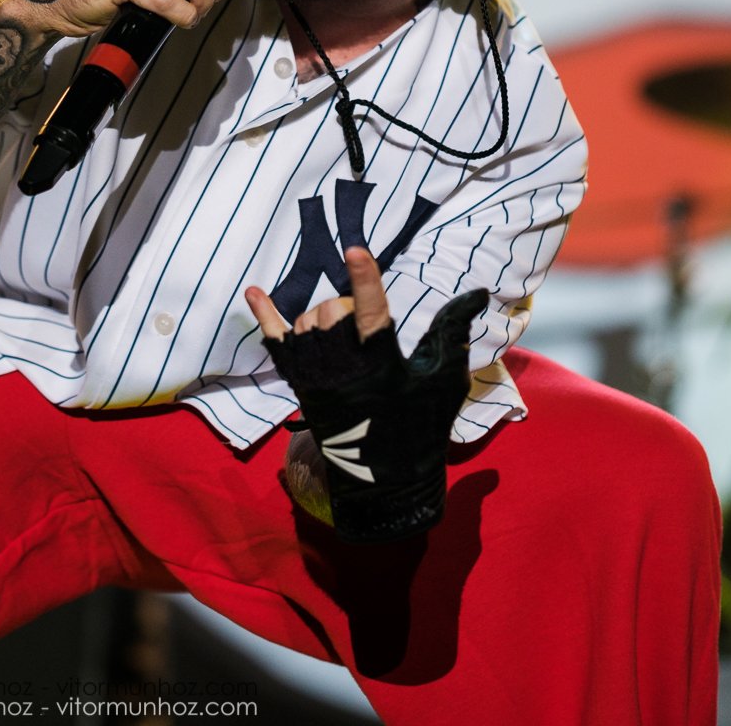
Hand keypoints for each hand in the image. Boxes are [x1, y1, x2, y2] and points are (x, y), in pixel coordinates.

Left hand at [247, 249, 487, 543]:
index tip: (355, 249)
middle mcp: (342, 369)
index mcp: (381, 365)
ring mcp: (315, 377)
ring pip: (306, 322)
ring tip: (343, 335)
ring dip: (323, 316)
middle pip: (332, 311)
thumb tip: (476, 292)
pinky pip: (275, 344)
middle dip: (349, 304)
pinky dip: (265, 316)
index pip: (371, 313)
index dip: (365, 279)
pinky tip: (254, 291)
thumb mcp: (444, 379)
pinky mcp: (298, 385)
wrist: (385, 480)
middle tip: (365, 326)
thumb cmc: (421, 425)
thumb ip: (453, 331)